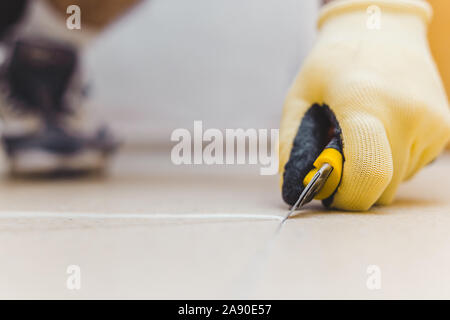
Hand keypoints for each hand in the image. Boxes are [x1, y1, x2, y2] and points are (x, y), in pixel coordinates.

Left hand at [280, 0, 449, 210]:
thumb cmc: (333, 65)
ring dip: (376, 172)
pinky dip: (394, 160)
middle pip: (383, 188)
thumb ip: (292, 146)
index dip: (347, 196)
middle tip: (340, 161)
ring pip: (399, 181)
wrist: (380, 30)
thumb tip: (293, 191)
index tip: (330, 191)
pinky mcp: (444, 127)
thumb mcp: (299, 97)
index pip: (368, 175)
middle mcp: (407, 114)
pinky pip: (414, 166)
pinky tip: (382, 130)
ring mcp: (431, 122)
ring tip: (362, 136)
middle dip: (357, 187)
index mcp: (365, 103)